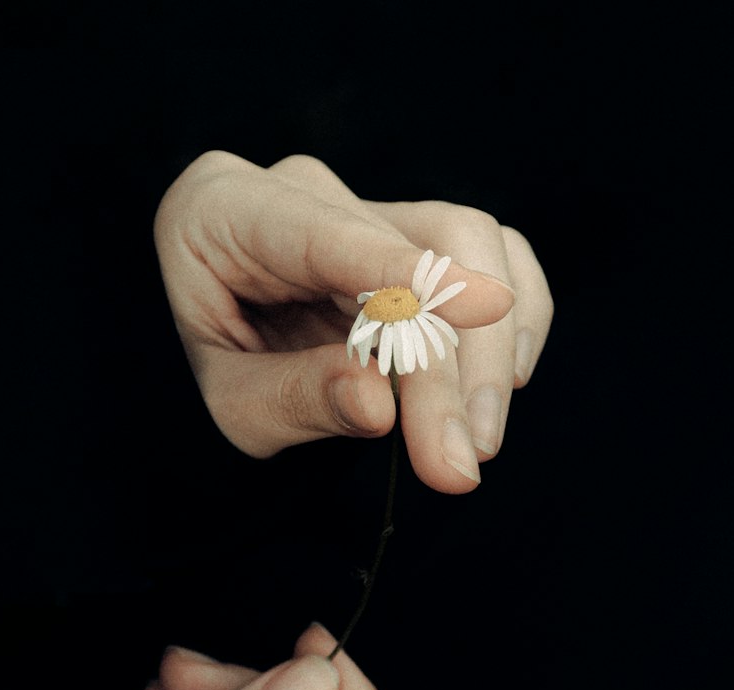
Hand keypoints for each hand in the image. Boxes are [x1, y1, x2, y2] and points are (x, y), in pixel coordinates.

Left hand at [154, 151, 552, 492]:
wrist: (220, 345)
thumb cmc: (222, 364)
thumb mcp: (231, 403)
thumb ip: (295, 398)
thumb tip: (380, 404)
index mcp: (227, 209)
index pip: (329, 233)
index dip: (407, 273)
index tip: (486, 309)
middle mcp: (305, 189)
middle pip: (421, 243)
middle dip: (452, 361)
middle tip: (461, 456)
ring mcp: (368, 203)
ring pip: (470, 241)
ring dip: (490, 347)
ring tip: (475, 439)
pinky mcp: (417, 232)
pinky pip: (494, 252)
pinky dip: (513, 319)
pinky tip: (498, 386)